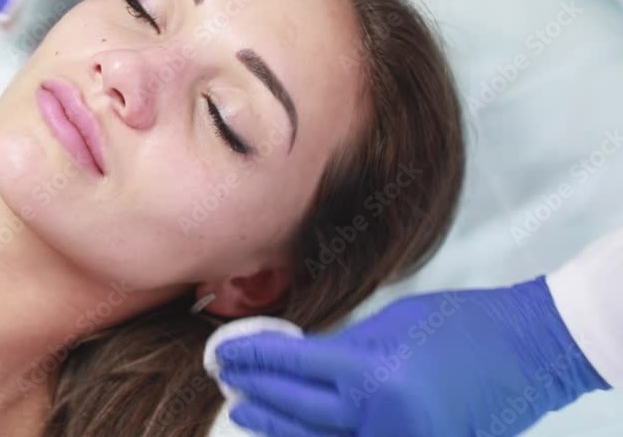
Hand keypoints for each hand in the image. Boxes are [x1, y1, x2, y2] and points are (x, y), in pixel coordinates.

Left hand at [215, 277, 607, 436]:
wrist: (528, 353)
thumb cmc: (461, 324)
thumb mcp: (389, 323)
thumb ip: (339, 347)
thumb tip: (293, 358)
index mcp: (372, 372)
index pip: (292, 366)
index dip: (252, 357)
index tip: (222, 351)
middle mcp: (378, 417)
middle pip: (295, 408)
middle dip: (254, 389)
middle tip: (223, 375)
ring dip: (273, 425)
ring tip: (243, 408)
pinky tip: (289, 432)